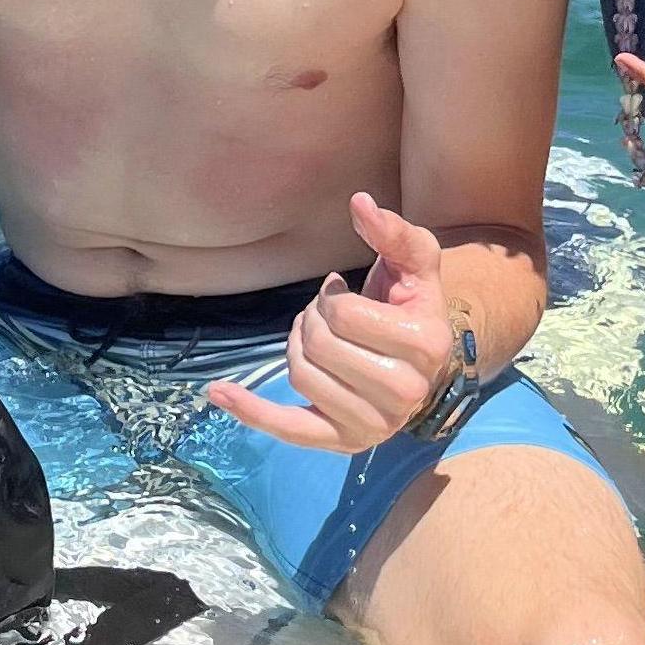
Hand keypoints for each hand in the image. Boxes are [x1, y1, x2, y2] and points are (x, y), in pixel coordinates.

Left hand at [208, 192, 457, 453]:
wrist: (425, 357)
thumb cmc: (412, 302)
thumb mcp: (414, 260)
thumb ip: (391, 230)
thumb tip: (359, 203)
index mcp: (425, 344)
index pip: (344, 314)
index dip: (332, 297)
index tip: (343, 296)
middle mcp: (406, 392)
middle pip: (319, 346)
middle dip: (312, 320)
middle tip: (326, 316)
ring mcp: (376, 423)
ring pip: (301, 375)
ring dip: (297, 346)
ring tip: (317, 338)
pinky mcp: (345, 441)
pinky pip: (289, 428)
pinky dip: (251, 411)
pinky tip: (219, 393)